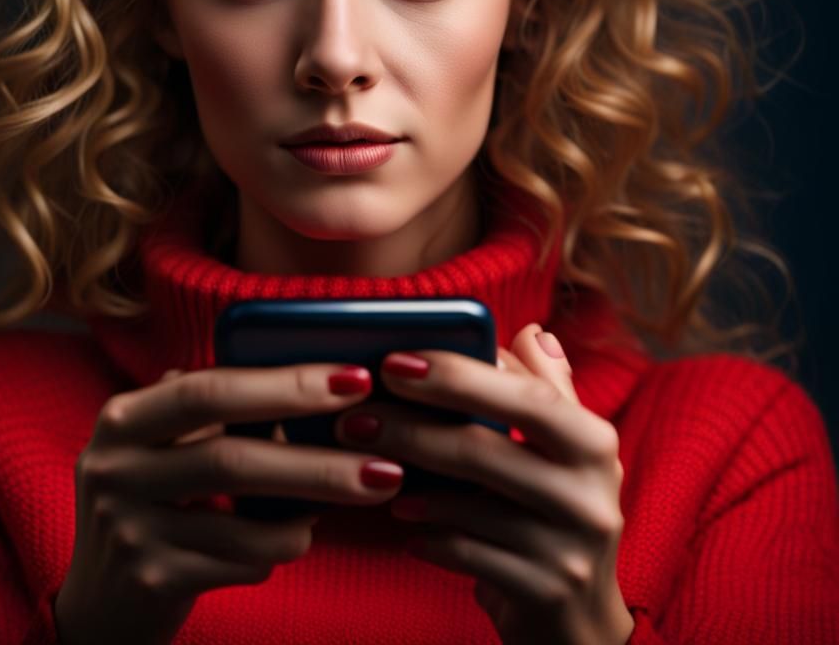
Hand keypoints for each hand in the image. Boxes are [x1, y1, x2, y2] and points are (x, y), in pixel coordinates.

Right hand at [55, 363, 404, 644]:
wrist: (99, 602)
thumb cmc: (156, 499)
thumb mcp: (164, 443)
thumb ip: (216, 408)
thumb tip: (315, 382)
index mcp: (123, 419)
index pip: (211, 390)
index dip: (285, 384)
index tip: (353, 380)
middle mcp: (113, 470)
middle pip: (232, 459)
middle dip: (318, 462)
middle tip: (385, 464)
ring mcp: (127, 531)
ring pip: (244, 524)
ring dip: (309, 514)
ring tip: (347, 500)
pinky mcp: (150, 581)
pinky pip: (241, 564)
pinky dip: (279, 549)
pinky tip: (291, 537)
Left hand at [333, 322, 634, 644]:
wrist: (579, 618)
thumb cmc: (555, 510)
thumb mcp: (566, 447)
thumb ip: (547, 388)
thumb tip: (531, 330)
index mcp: (592, 442)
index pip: (525, 396)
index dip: (458, 375)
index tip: (394, 360)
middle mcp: (591, 494)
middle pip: (483, 450)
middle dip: (409, 428)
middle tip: (354, 415)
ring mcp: (570, 550)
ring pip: (468, 507)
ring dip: (407, 481)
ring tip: (362, 461)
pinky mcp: (543, 593)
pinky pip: (465, 555)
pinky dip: (426, 533)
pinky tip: (399, 514)